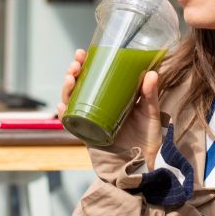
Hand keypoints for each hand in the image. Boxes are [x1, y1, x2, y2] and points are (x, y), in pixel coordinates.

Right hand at [58, 49, 162, 166]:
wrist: (145, 162)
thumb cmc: (147, 135)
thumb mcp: (150, 112)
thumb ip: (150, 95)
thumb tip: (152, 73)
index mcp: (110, 97)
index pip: (93, 77)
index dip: (85, 64)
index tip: (82, 53)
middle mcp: (97, 107)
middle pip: (78, 87)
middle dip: (72, 74)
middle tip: (75, 66)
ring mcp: (91, 121)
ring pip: (71, 102)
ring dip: (66, 90)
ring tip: (70, 80)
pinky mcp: (88, 135)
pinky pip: (73, 125)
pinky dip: (65, 116)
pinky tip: (63, 107)